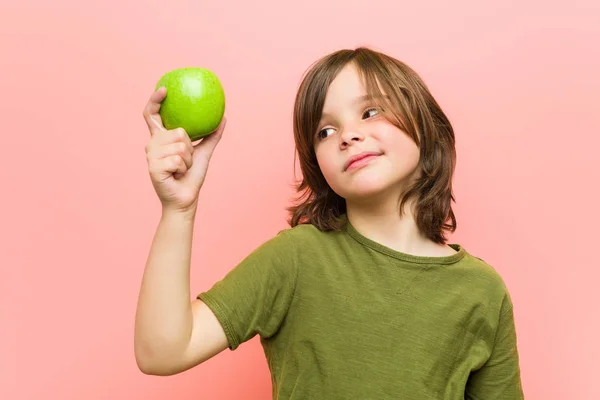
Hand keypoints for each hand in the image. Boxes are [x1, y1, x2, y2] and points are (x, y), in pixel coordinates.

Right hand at [143, 87, 226, 213]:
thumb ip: (211, 135)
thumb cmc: (192, 176)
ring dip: (188, 160)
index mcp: (161, 139)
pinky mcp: (153, 167)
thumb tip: (224, 117)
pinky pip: (178, 159)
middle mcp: (152, 145)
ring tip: (181, 169)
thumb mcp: (204, 152)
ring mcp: (151, 156)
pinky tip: (177, 175)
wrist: (186, 198)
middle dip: (189, 147)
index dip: (156, 100)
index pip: (152, 115)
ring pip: (180, 145)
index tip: (165, 89)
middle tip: (185, 161)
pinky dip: (184, 168)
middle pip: (177, 131)